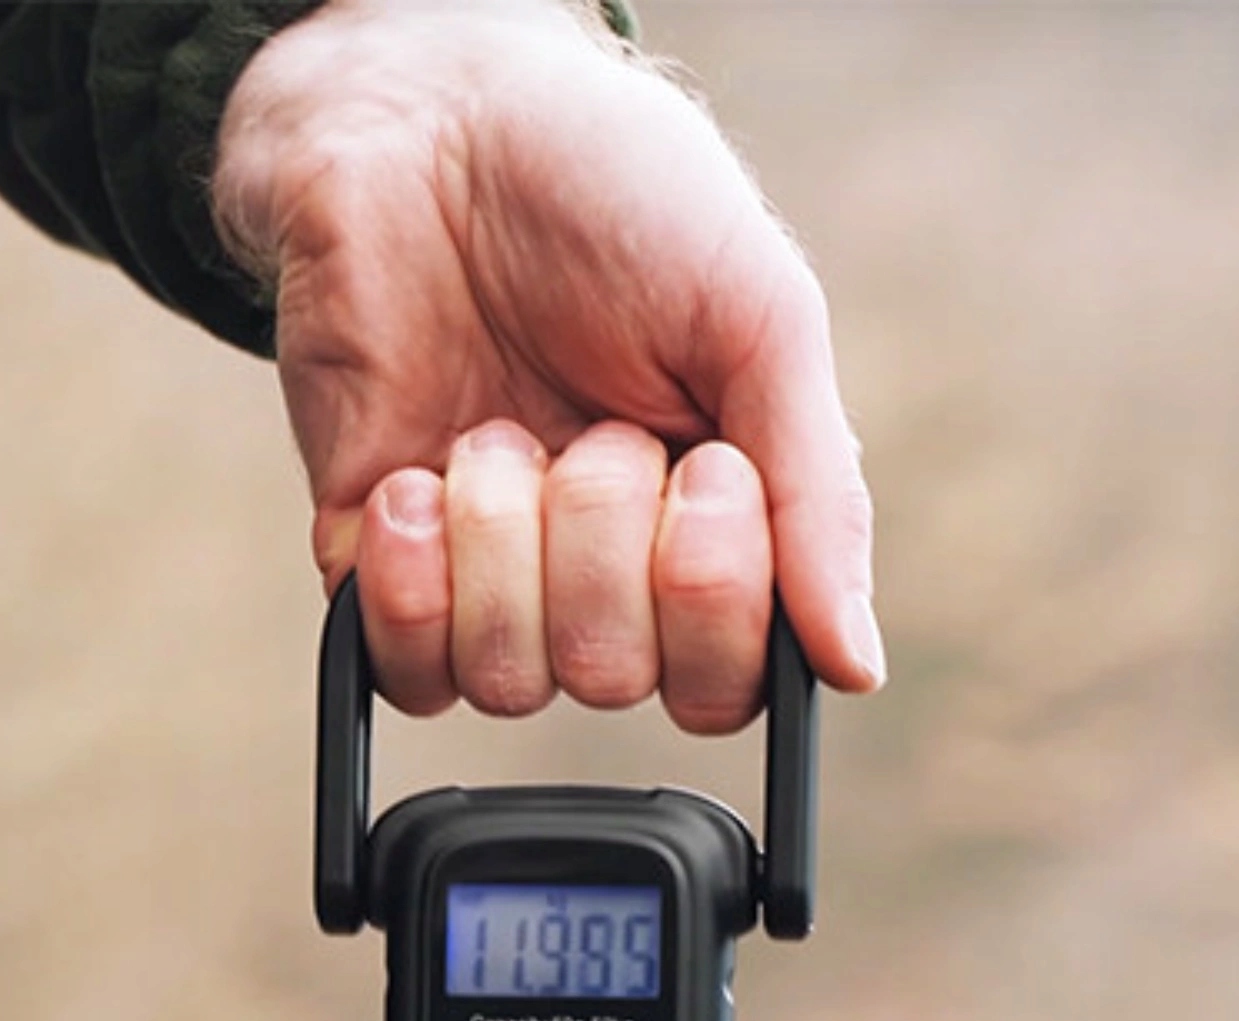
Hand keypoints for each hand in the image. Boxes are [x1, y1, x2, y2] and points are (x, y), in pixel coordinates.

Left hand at [213, 0, 882, 731]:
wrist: (423, 124)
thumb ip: (815, 496)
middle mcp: (598, 574)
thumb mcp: (757, 315)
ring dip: (503, 540)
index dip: (711, 600)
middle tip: (592, 423)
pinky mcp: (381, 570)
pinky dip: (410, 582)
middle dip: (598, 536)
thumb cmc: (607, 191)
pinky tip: (414, 480)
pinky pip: (408, 668)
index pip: (724, 679)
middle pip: (615, 675)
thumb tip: (857, 666)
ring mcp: (487, 578)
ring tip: (492, 429)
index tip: (702, 470)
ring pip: (511, 678)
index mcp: (708, 530)